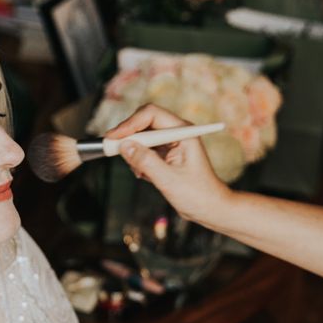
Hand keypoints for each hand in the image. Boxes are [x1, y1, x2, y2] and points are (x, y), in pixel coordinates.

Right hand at [105, 104, 232, 225]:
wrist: (209, 208)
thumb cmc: (197, 194)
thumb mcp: (168, 179)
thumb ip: (145, 161)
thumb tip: (124, 146)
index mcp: (183, 132)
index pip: (151, 114)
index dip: (130, 123)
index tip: (113, 137)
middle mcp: (176, 133)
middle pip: (143, 122)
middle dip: (128, 137)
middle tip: (113, 151)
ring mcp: (170, 143)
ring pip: (141, 137)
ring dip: (133, 153)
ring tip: (140, 172)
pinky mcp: (165, 154)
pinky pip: (143, 150)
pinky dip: (138, 161)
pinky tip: (144, 176)